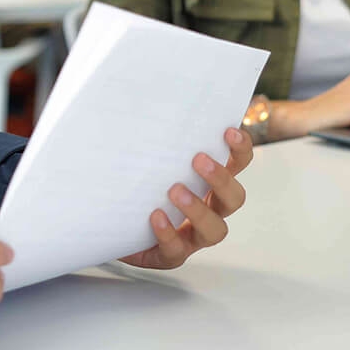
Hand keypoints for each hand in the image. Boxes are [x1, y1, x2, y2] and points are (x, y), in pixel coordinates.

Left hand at [118, 127, 252, 270]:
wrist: (110, 222)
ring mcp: (193, 236)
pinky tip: (155, 216)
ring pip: (215, 230)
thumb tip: (143, 94)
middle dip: (220, 178)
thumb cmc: (135, 183)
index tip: (228, 131)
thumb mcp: (146, 156)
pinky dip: (168, 234)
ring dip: (199, 209)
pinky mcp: (170, 254)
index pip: (237, 164)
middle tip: (198, 160)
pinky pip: (177, 251)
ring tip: (175, 191)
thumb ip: (154, 134)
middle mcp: (209, 209)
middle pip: (235, 198)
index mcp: (210, 183)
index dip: (240, 149)